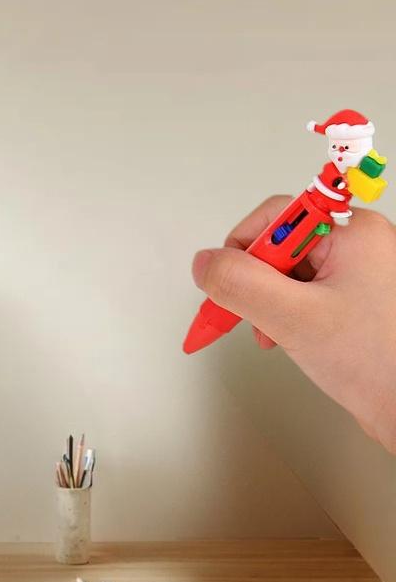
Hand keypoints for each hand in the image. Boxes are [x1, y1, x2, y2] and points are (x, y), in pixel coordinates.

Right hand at [191, 197, 395, 451]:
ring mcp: (356, 274)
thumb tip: (204, 263)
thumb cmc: (378, 363)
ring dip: (265, 305)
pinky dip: (283, 316)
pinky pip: (302, 296)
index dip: (240, 251)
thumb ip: (239, 284)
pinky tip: (286, 339)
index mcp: (352, 233)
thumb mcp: (293, 318)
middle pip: (277, 248)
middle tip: (241, 315)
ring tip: (270, 334)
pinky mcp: (352, 302)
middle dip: (252, 285)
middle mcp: (356, 246)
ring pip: (286, 275)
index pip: (274, 218)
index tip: (224, 286)